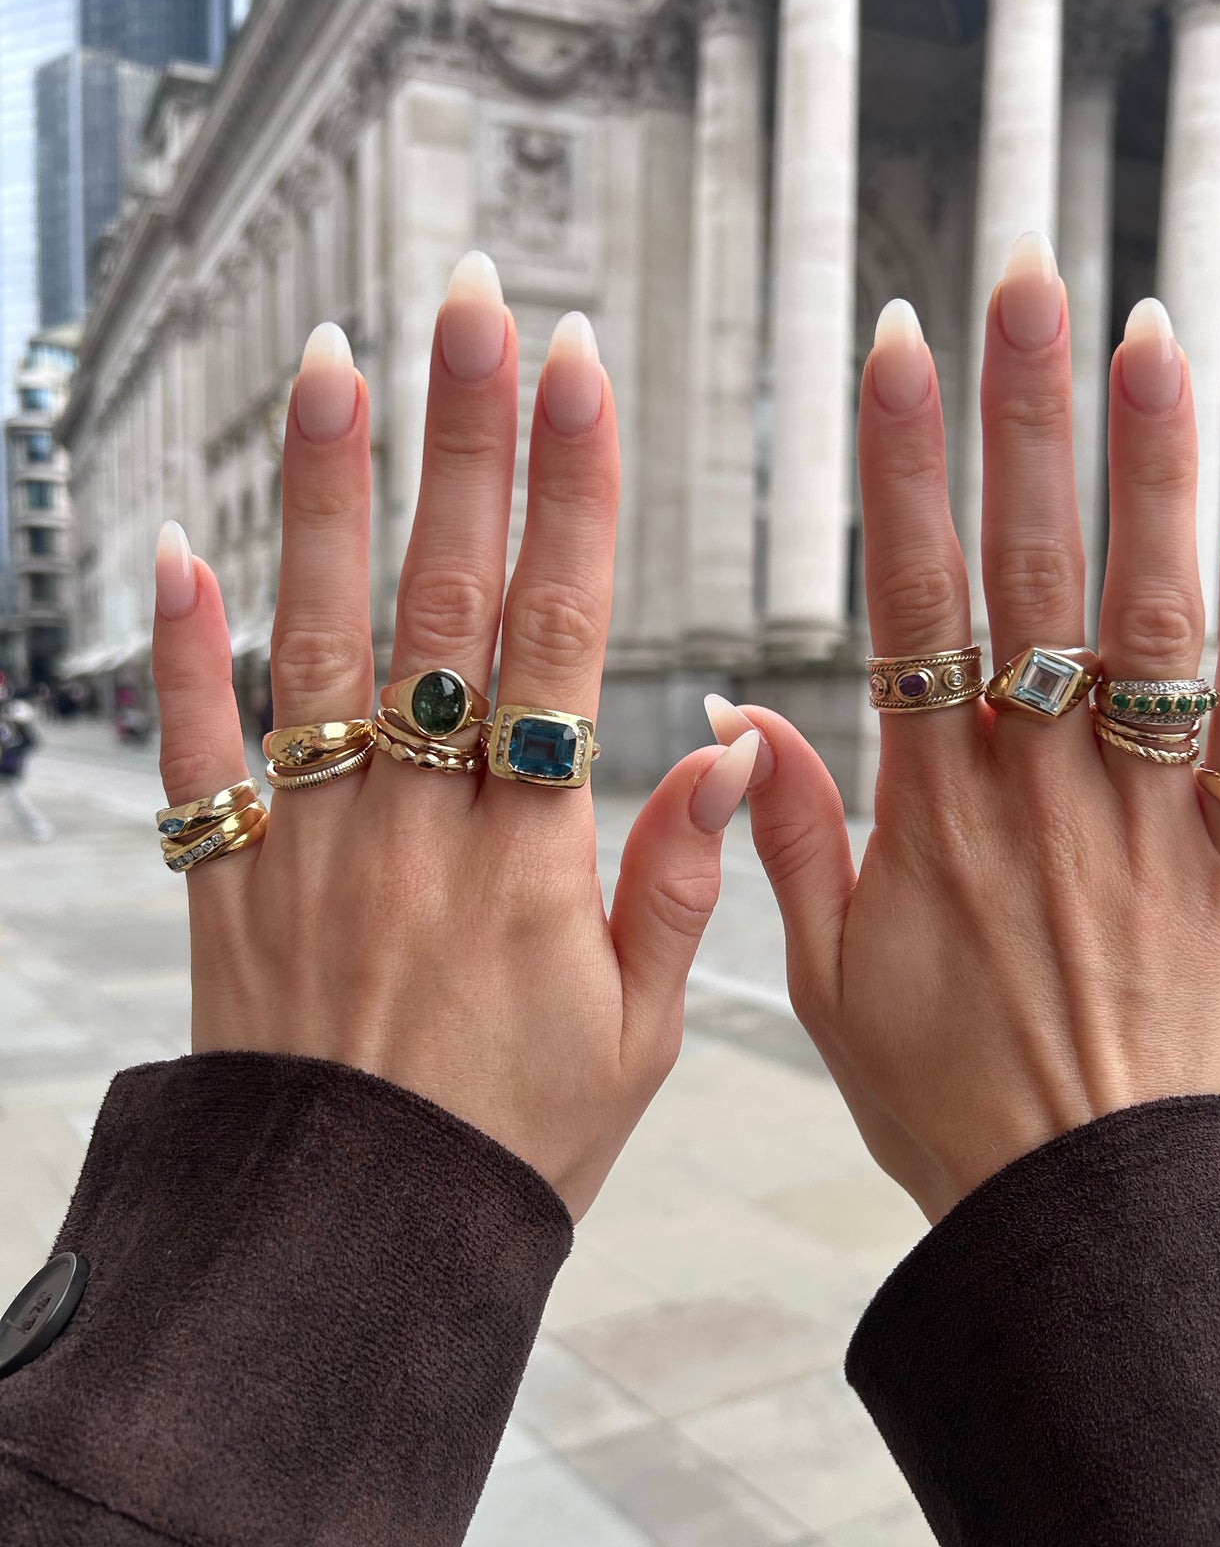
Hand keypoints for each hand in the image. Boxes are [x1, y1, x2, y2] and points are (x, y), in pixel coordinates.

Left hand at [150, 255, 757, 1219]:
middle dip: (465, 441)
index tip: (582, 371)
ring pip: (316, 641)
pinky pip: (193, 751)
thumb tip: (720, 752)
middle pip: (441, 599)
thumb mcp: (635, 1035)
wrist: (353, 1242)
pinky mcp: (224, 883)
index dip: (574, 494)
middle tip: (470, 304)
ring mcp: (310, 843)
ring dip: (326, 495)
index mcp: (531, 853)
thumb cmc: (509, 1143)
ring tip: (336, 362)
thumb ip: (673, 885)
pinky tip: (174, 542)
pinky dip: (178, 647)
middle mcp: (417, 822)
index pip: (561, 634)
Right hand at [709, 233, 1219, 1222]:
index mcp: (932, 812)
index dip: (905, 467)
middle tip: (1021, 276)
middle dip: (1023, 414)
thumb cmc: (948, 1098)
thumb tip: (734, 714)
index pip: (914, 601)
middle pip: (1033, 571)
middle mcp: (1041, 788)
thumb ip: (783, 837)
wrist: (1083, 1208)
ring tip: (1145, 335)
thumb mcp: (828, 979)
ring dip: (1148, 468)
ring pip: (1147, 614)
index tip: (894, 348)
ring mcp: (1146, 813)